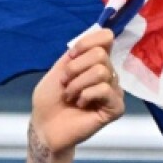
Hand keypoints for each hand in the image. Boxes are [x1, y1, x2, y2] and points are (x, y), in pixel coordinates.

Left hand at [29, 27, 123, 154]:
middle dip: (75, 68)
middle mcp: (108, 74)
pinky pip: (105, 89)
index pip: (106, 37)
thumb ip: (77, 54)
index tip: (70, 56)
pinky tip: (80, 105)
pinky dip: (86, 95)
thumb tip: (98, 35)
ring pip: (101, 71)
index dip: (86, 43)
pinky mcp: (116, 107)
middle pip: (100, 54)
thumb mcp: (58, 69)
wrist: (45, 126)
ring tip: (71, 97)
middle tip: (65, 84)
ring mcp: (114, 91)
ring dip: (77, 84)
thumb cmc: (50, 100)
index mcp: (95, 62)